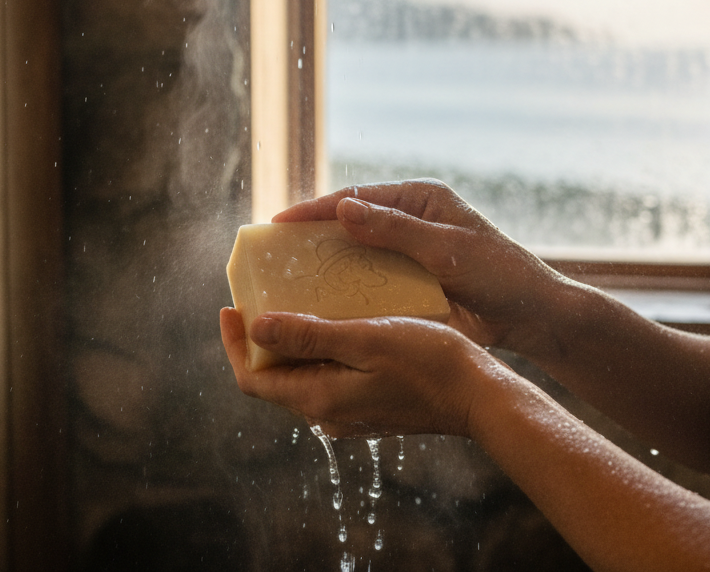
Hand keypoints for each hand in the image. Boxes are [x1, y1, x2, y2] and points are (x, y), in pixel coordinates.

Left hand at [219, 307, 496, 438]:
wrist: (479, 396)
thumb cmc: (427, 361)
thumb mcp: (364, 339)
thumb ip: (308, 336)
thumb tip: (255, 329)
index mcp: (319, 398)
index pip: (253, 378)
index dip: (233, 344)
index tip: (230, 307)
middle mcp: (327, 413)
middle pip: (273, 377)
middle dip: (258, 339)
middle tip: (258, 296)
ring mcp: (348, 412)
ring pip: (300, 375)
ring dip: (288, 342)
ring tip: (291, 300)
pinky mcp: (367, 404)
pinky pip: (326, 375)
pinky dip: (316, 348)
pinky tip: (330, 319)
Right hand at [273, 179, 566, 354]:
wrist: (532, 317)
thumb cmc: (499, 273)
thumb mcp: (448, 249)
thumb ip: (396, 230)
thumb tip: (344, 209)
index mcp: (419, 200)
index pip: (358, 199)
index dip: (317, 209)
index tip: (280, 221)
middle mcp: (409, 222)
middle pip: (351, 224)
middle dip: (314, 235)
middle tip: (273, 252)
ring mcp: (408, 253)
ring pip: (356, 255)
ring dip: (326, 265)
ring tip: (286, 280)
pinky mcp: (410, 282)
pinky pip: (371, 282)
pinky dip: (348, 290)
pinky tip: (323, 305)